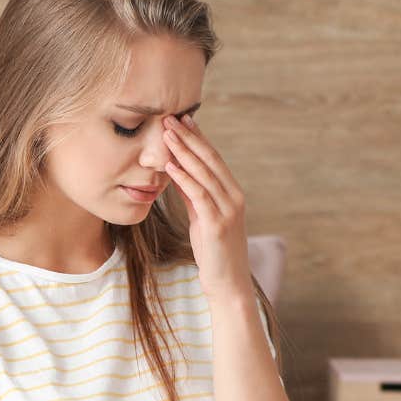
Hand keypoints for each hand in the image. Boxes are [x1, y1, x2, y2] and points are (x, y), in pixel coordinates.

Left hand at [162, 113, 251, 298]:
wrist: (227, 283)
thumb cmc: (213, 252)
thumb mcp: (202, 218)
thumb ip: (194, 196)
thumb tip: (178, 175)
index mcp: (232, 193)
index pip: (213, 159)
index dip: (198, 138)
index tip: (182, 120)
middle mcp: (234, 197)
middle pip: (210, 160)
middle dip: (189, 137)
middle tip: (170, 117)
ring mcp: (227, 209)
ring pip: (204, 173)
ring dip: (184, 152)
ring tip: (166, 134)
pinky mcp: (217, 224)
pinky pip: (198, 195)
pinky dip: (183, 178)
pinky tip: (169, 166)